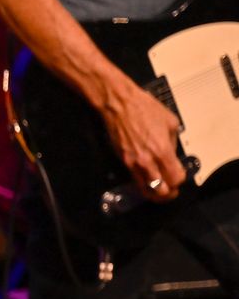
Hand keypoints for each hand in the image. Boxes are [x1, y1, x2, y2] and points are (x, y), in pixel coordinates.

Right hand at [101, 82, 183, 201]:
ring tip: (159, 189)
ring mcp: (133, 163)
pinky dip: (143, 183)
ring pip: (146, 190)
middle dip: (168, 193)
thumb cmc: (145, 109)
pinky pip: (135, 180)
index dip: (180, 180)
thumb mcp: (170, 122)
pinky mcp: (123, 161)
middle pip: (160, 191)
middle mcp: (148, 161)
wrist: (119, 105)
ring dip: (154, 192)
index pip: (175, 179)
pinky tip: (146, 178)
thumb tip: (171, 152)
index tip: (180, 176)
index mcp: (163, 151)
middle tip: (171, 190)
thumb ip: (173, 142)